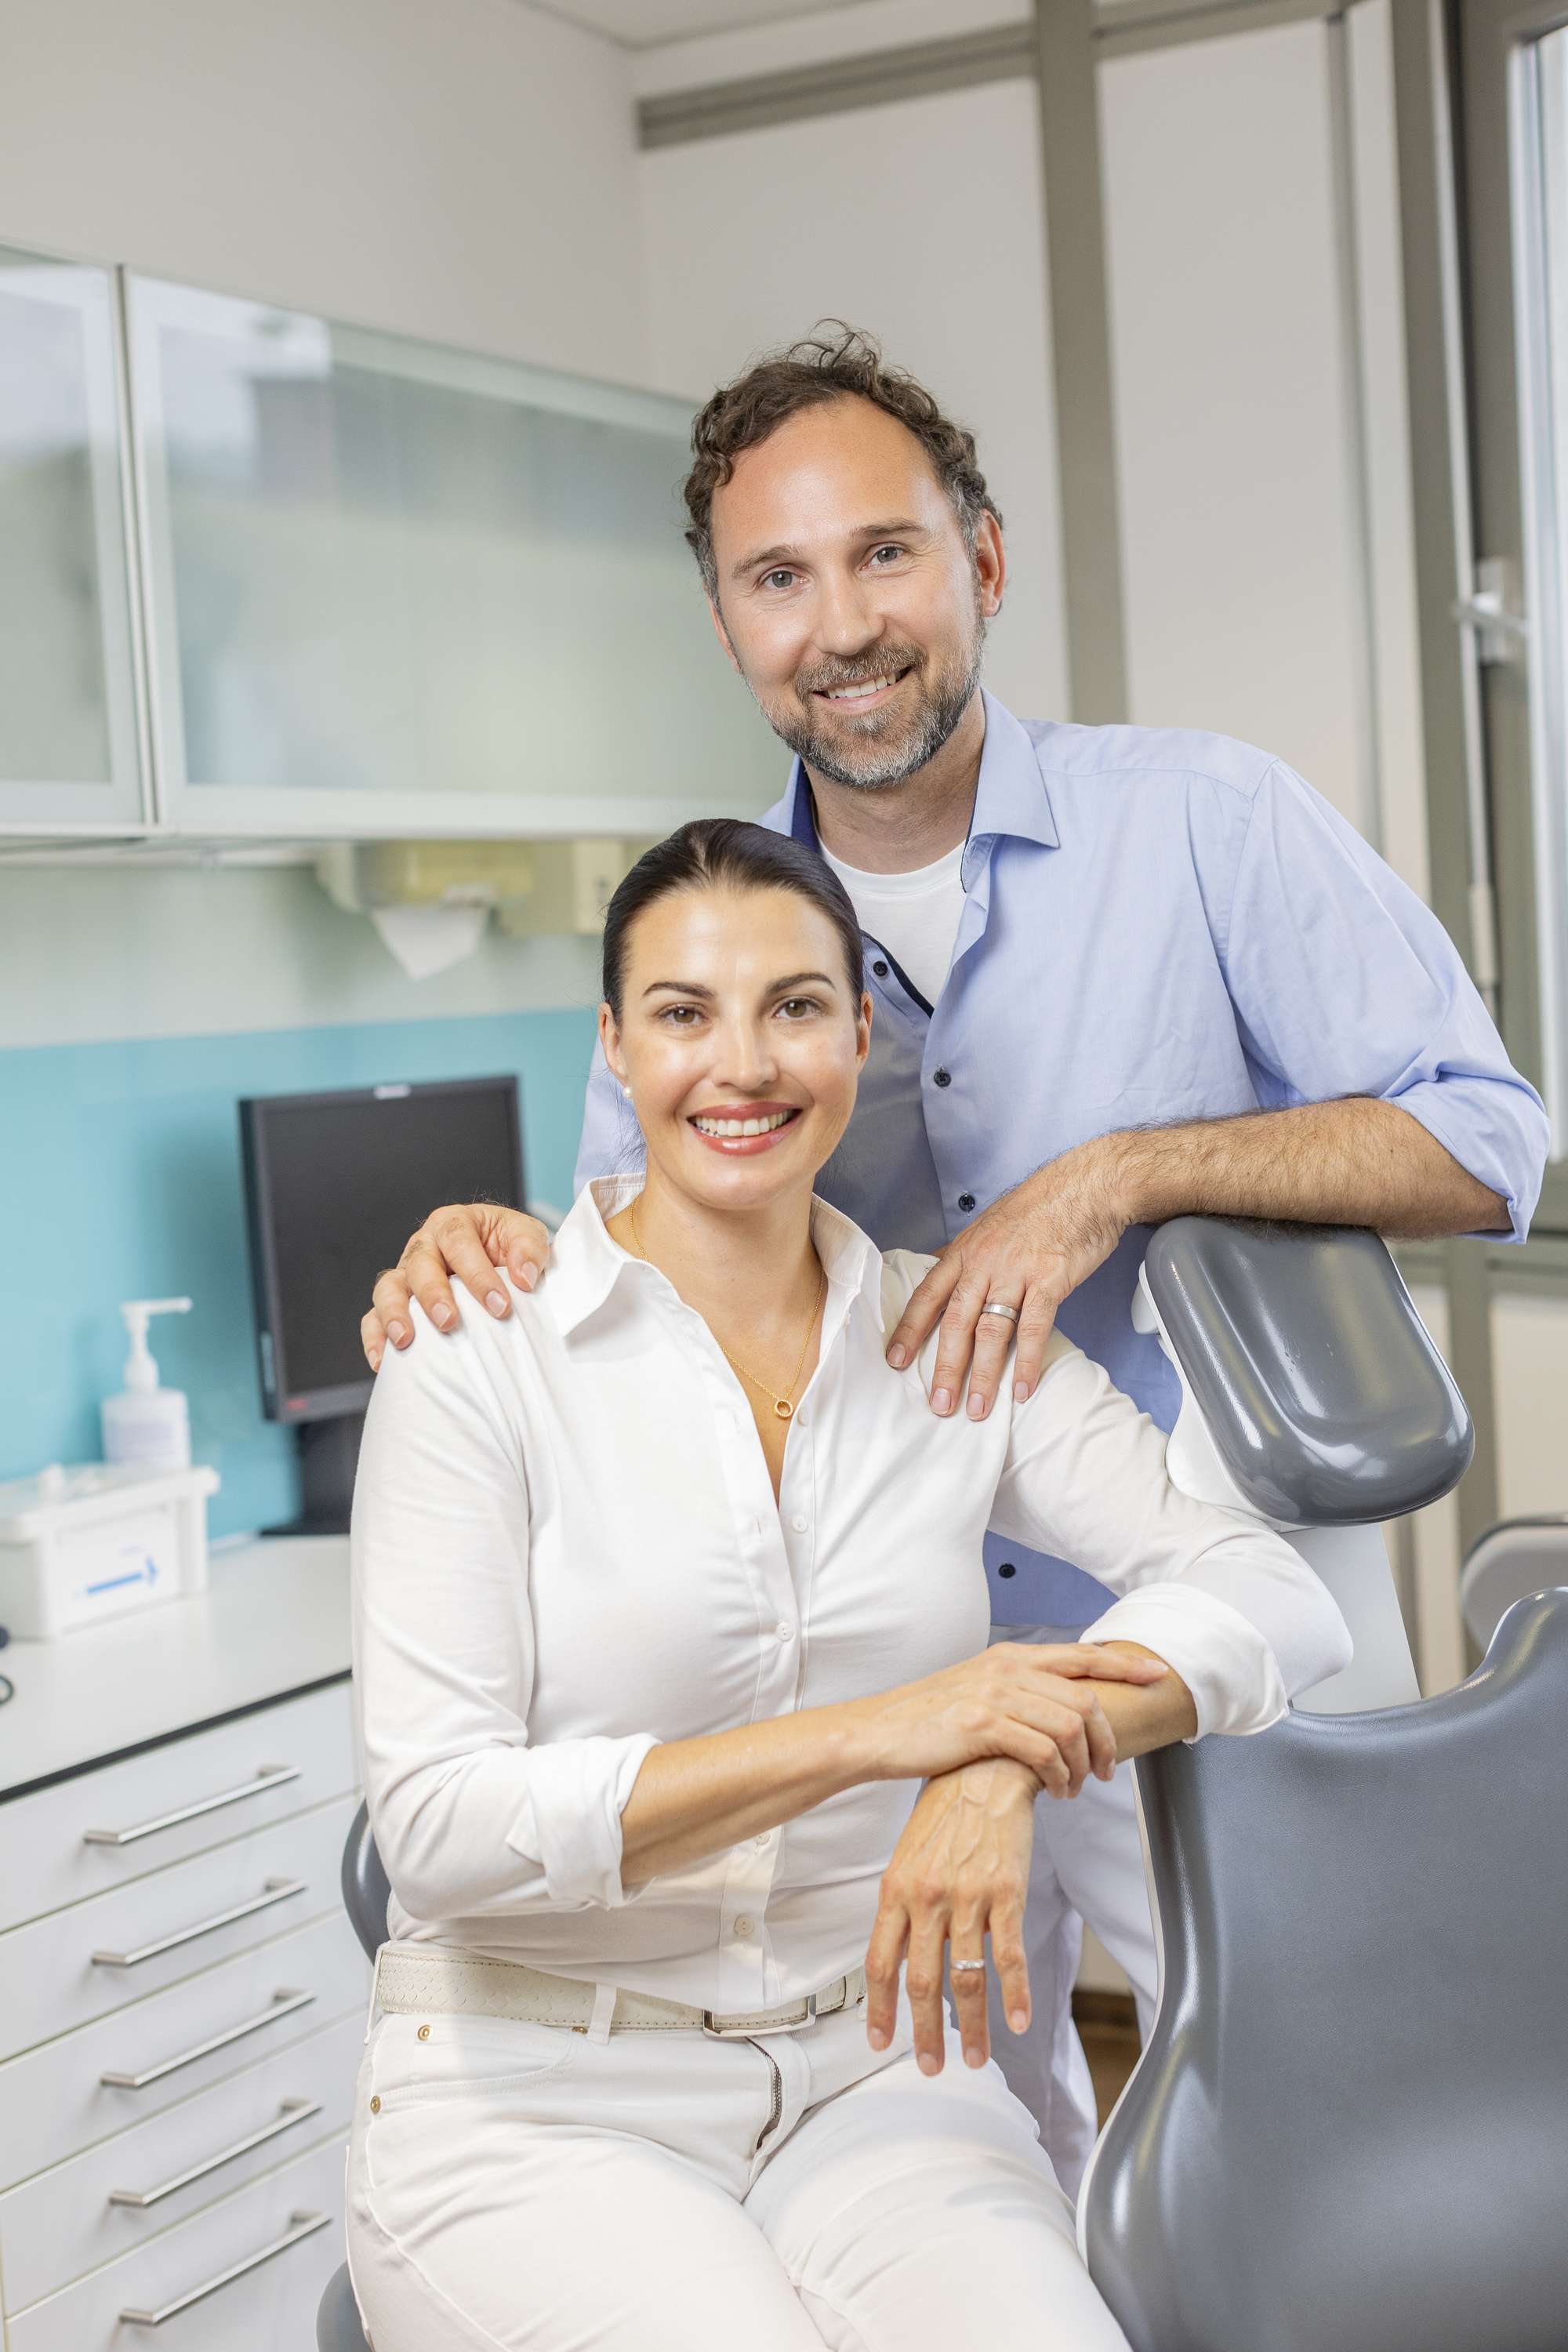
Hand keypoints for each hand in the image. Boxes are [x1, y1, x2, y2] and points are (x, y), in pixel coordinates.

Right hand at [362, 1203, 550, 1368]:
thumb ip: (529, 1248)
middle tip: (449, 1322)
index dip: (478, 1274)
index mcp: (454, 1223)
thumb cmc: (509, 1247)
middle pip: (419, 1263)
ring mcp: (406, 1274)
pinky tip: (382, 1361)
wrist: (498, 1260)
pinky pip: (373, 1317)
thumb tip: (523, 1277)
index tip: (500, 1306)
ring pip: (387, 1287)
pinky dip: (374, 1337)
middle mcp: (424, 1246)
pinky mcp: (396, 1302)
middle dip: (433, 1294)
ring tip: (405, 1340)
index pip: (460, 1241)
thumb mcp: (527, 1235)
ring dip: (394, 1314)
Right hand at [851, 1641, 1163, 1798]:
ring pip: (1071, 1727)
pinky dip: (1059, 1775)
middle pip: (1086, 1697)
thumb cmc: (929, 1720)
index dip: (1125, 1664)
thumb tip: (1059, 1711)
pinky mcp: (983, 1724)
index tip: (1157, 1675)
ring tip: (1074, 1789)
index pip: (1082, 1655)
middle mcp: (1008, 1668)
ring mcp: (996, 1694)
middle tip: (1107, 1771)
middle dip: (1109, 1739)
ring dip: (1083, 1765)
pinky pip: (1044, 1750)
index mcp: (1010, 1657)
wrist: (879, 1732)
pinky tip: (1053, 1790)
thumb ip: (1017, 1691)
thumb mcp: (977, 1690)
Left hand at [866, 1757, 1038, 2075]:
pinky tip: (1019, 2020)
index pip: (880, 1963)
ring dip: (972, 2027)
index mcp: (896, 1889)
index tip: (880, 2042)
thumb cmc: (945, 1815)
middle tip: (930, 2066)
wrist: (985, 1772)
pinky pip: (1009, 1956)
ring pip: (966, 1978)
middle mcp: (927, 1897)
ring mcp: (968, 1897)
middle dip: (925, 2033)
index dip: (879, 2009)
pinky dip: (1015, 1995)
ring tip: (977, 2058)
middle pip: (922, 1982)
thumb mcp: (909, 1857)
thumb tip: (899, 1959)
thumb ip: (903, 1908)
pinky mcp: (1006, 1893)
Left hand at [885, 1137, 1130, 1417]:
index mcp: (965, 1252)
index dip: (911, 1330)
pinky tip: (1022, 1389)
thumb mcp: (989, 1224)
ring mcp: (1015, 1272)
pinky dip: (1026, 1362)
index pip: (928, 1295)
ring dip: (982, 1374)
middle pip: (956, 1322)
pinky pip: (1033, 1328)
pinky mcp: (1049, 1280)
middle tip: (938, 1405)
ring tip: (976, 1408)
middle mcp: (983, 1263)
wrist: (1084, 1186)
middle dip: (945, 1367)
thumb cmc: (1038, 1206)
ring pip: (990, 1331)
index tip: (895, 1361)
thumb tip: (936, 1267)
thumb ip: (964, 1253)